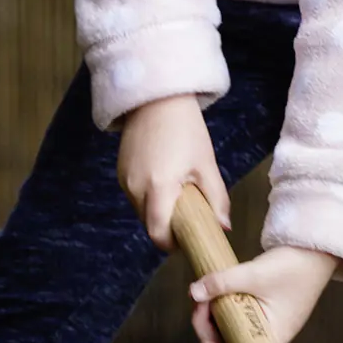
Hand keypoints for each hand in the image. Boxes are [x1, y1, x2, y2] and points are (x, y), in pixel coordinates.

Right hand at [118, 95, 228, 249]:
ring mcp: (124, 179)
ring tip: (177, 195)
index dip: (171, 244)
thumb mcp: (206, 165)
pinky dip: (148, 197)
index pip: (157, 232)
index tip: (186, 240)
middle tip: (188, 217)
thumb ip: (216, 199)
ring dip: (158, 211)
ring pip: (141, 210)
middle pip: (149, 223)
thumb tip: (223, 227)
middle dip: (167, 227)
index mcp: (158, 187)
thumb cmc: (186, 130)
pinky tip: (164, 180)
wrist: (158, 99)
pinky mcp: (120, 171)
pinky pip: (134, 195)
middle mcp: (135, 187)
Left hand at [188, 246, 339, 342]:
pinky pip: (236, 320)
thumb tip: (193, 292)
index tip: (202, 323)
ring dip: (212, 319)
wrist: (315, 249)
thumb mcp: (254, 274)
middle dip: (207, 329)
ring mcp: (265, 326)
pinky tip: (213, 294)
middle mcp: (269, 338)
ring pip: (229, 334)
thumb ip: (222, 283)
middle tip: (199, 302)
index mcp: (272, 340)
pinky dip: (221, 310)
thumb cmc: (292, 266)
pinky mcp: (262, 312)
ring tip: (204, 295)